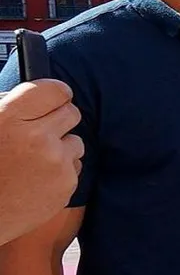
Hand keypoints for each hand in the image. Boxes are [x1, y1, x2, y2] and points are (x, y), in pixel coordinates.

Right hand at [0, 79, 83, 243]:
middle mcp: (36, 137)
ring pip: (76, 140)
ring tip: (33, 160)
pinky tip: (36, 179)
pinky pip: (74, 166)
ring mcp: (55, 162)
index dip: (55, 94)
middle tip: (41, 130)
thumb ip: (9, 105)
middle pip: (71, 112)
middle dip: (58, 119)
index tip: (53, 98)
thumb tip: (36, 93)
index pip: (54, 90)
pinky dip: (61, 170)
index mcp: (8, 116)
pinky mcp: (66, 184)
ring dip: (60, 146)